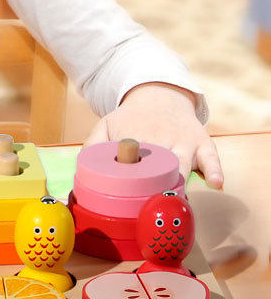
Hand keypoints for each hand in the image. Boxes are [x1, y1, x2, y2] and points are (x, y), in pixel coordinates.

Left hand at [83, 82, 223, 189]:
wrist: (160, 95)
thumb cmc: (131, 118)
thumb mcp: (107, 124)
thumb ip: (93, 146)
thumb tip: (82, 171)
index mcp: (136, 138)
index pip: (131, 160)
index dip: (130, 178)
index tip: (128, 194)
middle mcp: (161, 139)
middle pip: (159, 165)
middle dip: (157, 183)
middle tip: (153, 204)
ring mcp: (184, 141)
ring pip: (183, 163)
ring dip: (180, 182)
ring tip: (176, 200)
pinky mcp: (202, 142)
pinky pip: (211, 157)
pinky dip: (215, 170)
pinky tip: (215, 184)